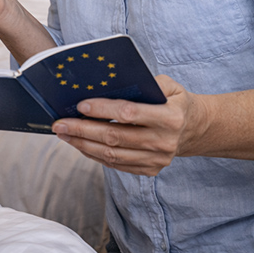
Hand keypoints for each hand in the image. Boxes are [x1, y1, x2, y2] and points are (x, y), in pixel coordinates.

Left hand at [51, 75, 205, 175]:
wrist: (195, 129)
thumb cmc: (174, 101)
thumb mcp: (169, 85)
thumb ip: (145, 82)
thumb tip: (109, 83)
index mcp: (170, 117)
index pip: (129, 114)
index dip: (103, 109)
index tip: (80, 105)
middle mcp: (164, 141)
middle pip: (115, 137)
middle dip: (82, 130)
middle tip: (59, 124)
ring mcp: (157, 159)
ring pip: (112, 154)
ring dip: (83, 144)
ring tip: (64, 134)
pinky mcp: (150, 170)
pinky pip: (116, 164)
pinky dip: (94, 154)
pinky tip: (80, 144)